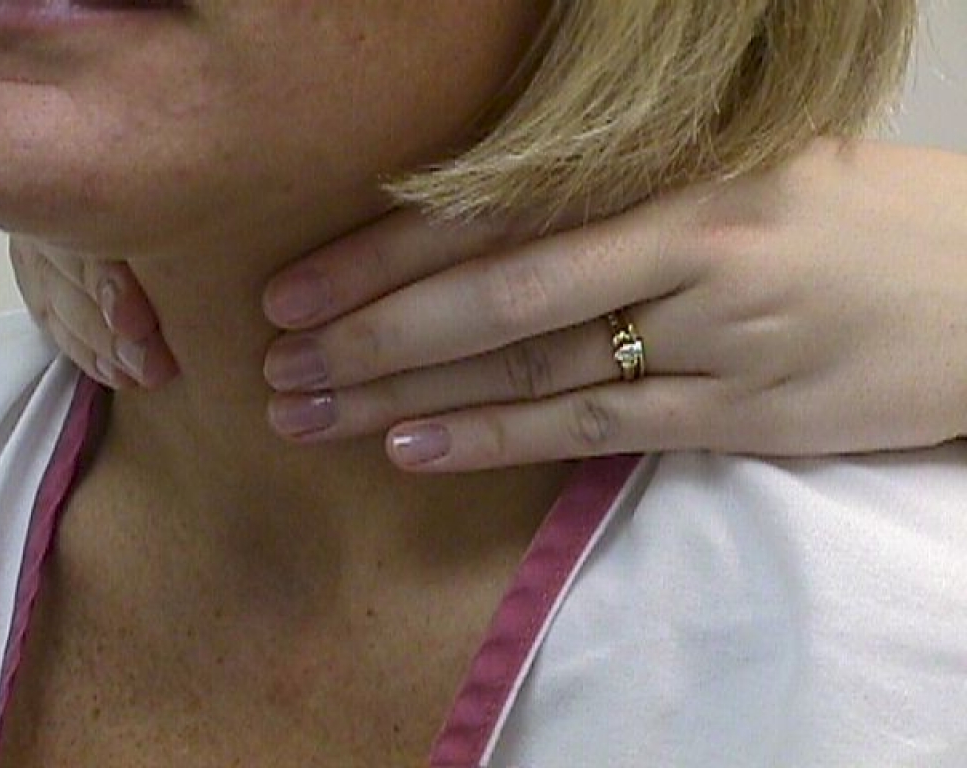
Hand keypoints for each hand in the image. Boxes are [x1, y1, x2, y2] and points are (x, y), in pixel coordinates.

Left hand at [14, 139, 966, 470]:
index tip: (291, 289)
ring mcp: (704, 337)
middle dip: (369, 332)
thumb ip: (622, 196)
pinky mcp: (731, 414)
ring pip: (522, 366)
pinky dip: (494, 439)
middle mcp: (676, 247)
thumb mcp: (741, 171)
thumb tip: (487, 219)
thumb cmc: (853, 220)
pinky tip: (413, 449)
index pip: (491, 213)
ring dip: (405, 395)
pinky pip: (588, 428)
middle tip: (275, 363)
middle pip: (486, 294)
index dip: (380, 254)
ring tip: (310, 415)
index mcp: (671, 172)